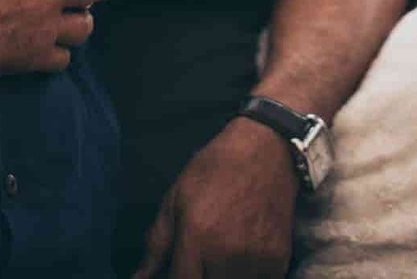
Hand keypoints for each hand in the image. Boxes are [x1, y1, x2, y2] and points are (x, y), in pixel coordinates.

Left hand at [132, 117, 296, 278]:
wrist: (266, 150)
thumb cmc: (215, 170)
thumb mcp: (175, 198)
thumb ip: (156, 244)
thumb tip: (139, 278)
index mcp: (197, 238)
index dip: (176, 278)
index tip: (178, 269)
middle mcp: (227, 255)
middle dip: (200, 275)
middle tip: (199, 259)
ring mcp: (256, 261)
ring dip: (222, 276)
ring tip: (220, 254)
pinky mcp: (278, 261)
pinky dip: (247, 275)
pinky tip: (242, 254)